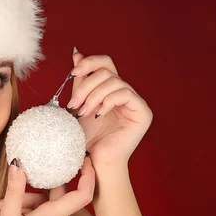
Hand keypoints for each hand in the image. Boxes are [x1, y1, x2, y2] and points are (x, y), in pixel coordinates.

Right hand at [0, 157, 95, 215]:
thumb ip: (15, 189)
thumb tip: (17, 165)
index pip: (82, 194)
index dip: (87, 175)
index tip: (85, 159)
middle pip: (55, 196)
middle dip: (34, 190)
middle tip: (13, 191)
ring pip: (48, 206)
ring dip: (27, 202)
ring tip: (4, 208)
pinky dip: (31, 212)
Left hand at [67, 49, 153, 167]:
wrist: (95, 161)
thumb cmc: (87, 137)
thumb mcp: (79, 104)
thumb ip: (80, 81)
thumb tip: (77, 54)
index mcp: (111, 89)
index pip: (105, 63)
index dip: (89, 63)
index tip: (73, 73)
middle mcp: (125, 92)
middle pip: (107, 70)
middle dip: (87, 85)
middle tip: (74, 104)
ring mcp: (135, 102)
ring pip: (114, 81)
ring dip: (93, 96)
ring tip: (83, 113)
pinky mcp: (142, 112)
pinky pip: (125, 93)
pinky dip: (108, 101)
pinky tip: (99, 114)